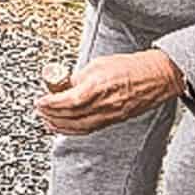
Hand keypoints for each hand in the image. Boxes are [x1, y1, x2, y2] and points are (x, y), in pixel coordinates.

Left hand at [35, 49, 185, 134]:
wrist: (155, 78)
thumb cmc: (128, 67)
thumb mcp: (97, 65)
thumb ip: (78, 78)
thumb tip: (62, 85)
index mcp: (98, 87)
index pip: (69, 101)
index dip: (51, 103)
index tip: (40, 101)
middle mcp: (104, 104)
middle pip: (72, 116)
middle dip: (52, 115)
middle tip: (40, 110)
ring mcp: (110, 115)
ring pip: (80, 126)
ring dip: (60, 125)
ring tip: (47, 120)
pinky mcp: (115, 120)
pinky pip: (90, 128)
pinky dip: (74, 129)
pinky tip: (65, 127)